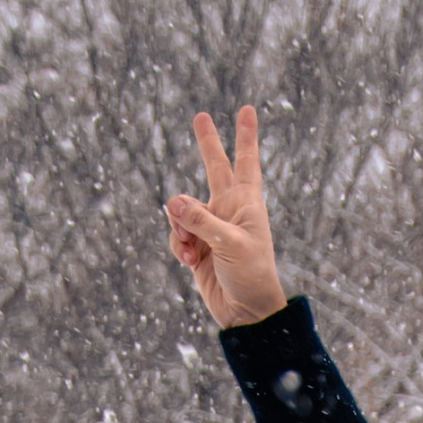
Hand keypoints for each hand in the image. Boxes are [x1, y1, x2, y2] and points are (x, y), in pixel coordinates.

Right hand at [165, 105, 285, 328]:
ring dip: (181, 227)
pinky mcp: (197, 247)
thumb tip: (171, 201)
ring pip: (182, 210)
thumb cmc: (251, 275)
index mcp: (246, 202)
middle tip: (199, 116)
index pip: (246, 161)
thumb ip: (200, 220)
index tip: (247, 109)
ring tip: (192, 250)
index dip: (245, 135)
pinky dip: (179, 245)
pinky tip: (189, 260)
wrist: (246, 313)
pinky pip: (178, 235)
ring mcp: (211, 227)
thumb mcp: (229, 244)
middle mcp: (228, 209)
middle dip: (207, 143)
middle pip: (214, 167)